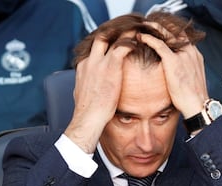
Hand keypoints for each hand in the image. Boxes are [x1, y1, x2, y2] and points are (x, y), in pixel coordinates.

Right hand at [65, 35, 132, 152]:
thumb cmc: (89, 112)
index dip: (106, 45)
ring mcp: (99, 62)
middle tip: (126, 33)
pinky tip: (139, 41)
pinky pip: (123, 45)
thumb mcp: (82, 94)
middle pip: (100, 37)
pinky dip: (131, 41)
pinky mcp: (110, 65)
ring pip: (111, 36)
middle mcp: (90, 61)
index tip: (116, 45)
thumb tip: (88, 87)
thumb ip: (86, 85)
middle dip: (113, 33)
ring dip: (124, 33)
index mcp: (84, 67)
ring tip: (136, 31)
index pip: (95, 49)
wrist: (89, 118)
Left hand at [137, 24, 208, 118]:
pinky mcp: (173, 61)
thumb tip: (175, 75)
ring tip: (144, 27)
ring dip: (155, 29)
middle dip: (163, 27)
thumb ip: (184, 71)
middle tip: (150, 25)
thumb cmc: (192, 98)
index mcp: (195, 55)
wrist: (197, 105)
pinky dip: (149, 39)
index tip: (161, 32)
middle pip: (176, 32)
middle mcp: (191, 52)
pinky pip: (159, 44)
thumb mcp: (191, 80)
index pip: (183, 37)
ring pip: (167, 34)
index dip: (172, 33)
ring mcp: (183, 55)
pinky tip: (141, 37)